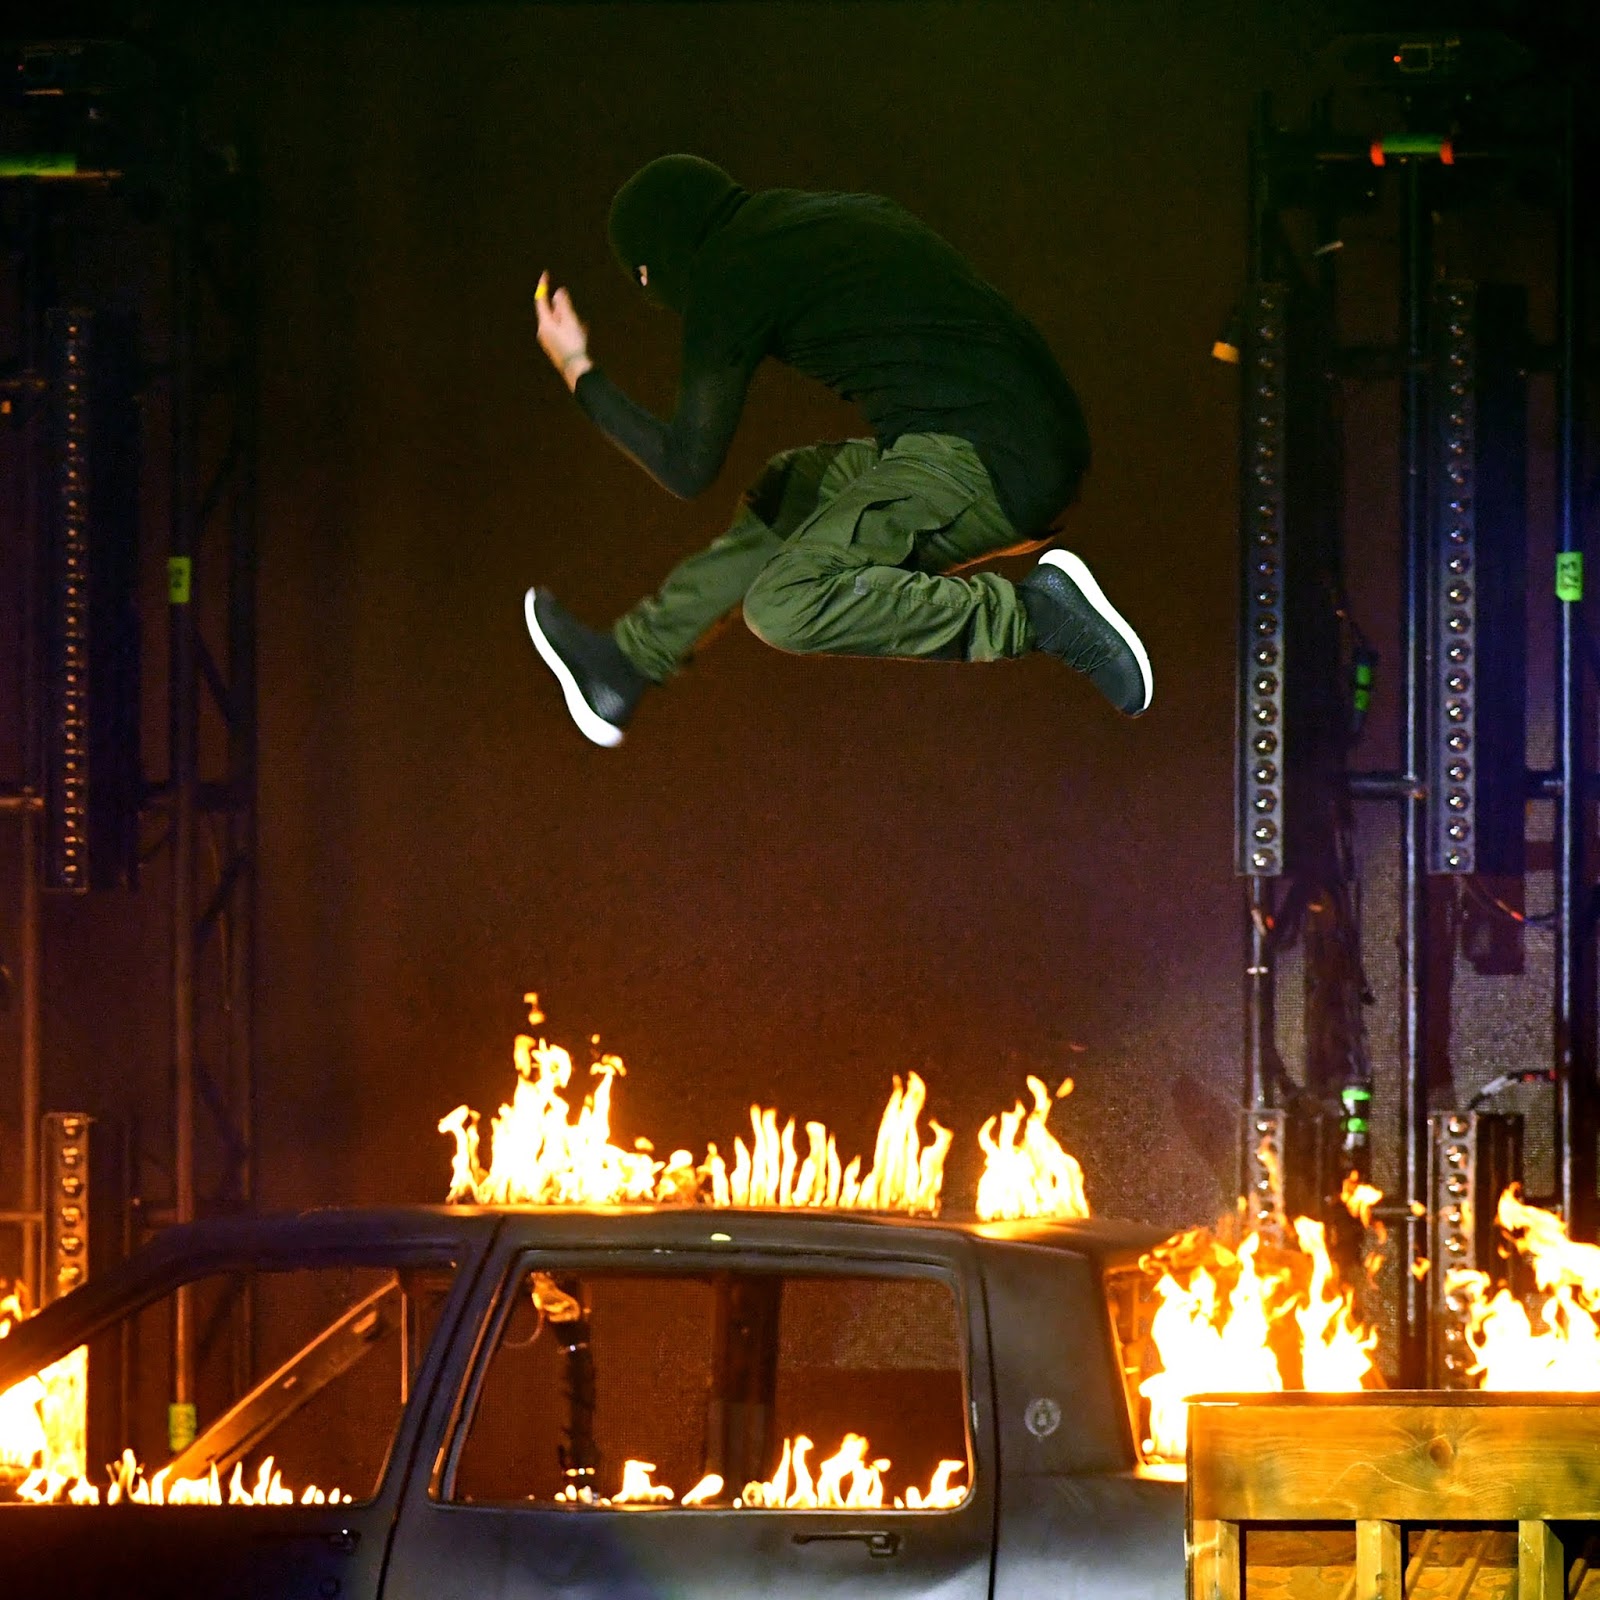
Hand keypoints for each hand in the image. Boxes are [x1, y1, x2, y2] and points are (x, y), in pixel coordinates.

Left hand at [536, 270, 593, 390]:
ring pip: (559, 323)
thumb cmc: (573, 345)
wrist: (576, 370)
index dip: (543, 286)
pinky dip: (571, 329)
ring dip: (570, 320)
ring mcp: (549, 341)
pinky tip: (582, 331)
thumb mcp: (570, 321)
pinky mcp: (555, 348)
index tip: (546, 274)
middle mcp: (544, 332)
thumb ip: (564, 305)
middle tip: (575, 316)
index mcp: (545, 324)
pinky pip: (562, 333)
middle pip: (552, 313)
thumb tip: (558, 292)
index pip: (541, 300)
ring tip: (582, 325)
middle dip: (564, 309)